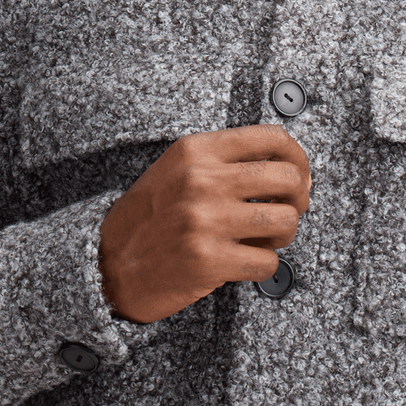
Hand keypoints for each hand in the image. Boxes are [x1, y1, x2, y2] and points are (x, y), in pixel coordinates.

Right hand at [97, 123, 310, 323]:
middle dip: (299, 198)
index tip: (299, 175)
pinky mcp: (208, 261)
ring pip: (286, 220)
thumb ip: (226, 161)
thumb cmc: (150, 218)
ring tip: (266, 238)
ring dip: (284, 234)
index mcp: (197, 151)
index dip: (298, 158)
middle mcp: (202, 180)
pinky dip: (264, 266)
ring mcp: (205, 221)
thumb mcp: (179, 169)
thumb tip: (291, 168)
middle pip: (288, 178)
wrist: (107, 265)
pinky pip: (268, 262)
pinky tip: (245, 261)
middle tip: (289, 210)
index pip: (273, 139)